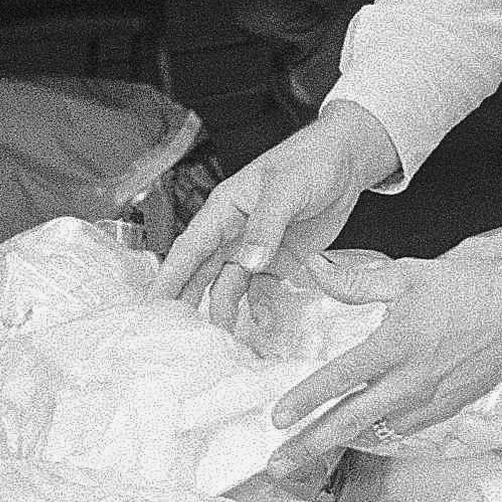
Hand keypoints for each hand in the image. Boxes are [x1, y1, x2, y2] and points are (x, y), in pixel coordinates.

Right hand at [154, 101, 401, 313]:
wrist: (348, 160)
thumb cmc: (311, 161)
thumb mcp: (286, 190)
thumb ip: (266, 226)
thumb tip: (247, 262)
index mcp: (224, 209)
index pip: (189, 249)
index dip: (169, 277)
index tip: (153, 306)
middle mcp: (234, 231)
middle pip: (202, 273)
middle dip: (189, 303)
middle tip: (179, 336)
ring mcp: (256, 248)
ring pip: (230, 286)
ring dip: (225, 311)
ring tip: (224, 341)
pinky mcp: (280, 260)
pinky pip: (262, 289)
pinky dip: (260, 307)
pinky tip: (261, 325)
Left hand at [262, 249, 501, 477]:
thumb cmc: (466, 287)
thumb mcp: (406, 274)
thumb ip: (353, 280)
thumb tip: (313, 268)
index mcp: (396, 345)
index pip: (340, 379)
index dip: (305, 400)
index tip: (277, 419)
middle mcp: (411, 380)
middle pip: (351, 422)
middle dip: (310, 446)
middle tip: (277, 466)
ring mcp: (432, 399)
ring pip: (378, 431)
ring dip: (342, 443)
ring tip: (310, 454)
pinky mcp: (450, 407)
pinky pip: (405, 428)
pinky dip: (379, 432)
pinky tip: (363, 432)